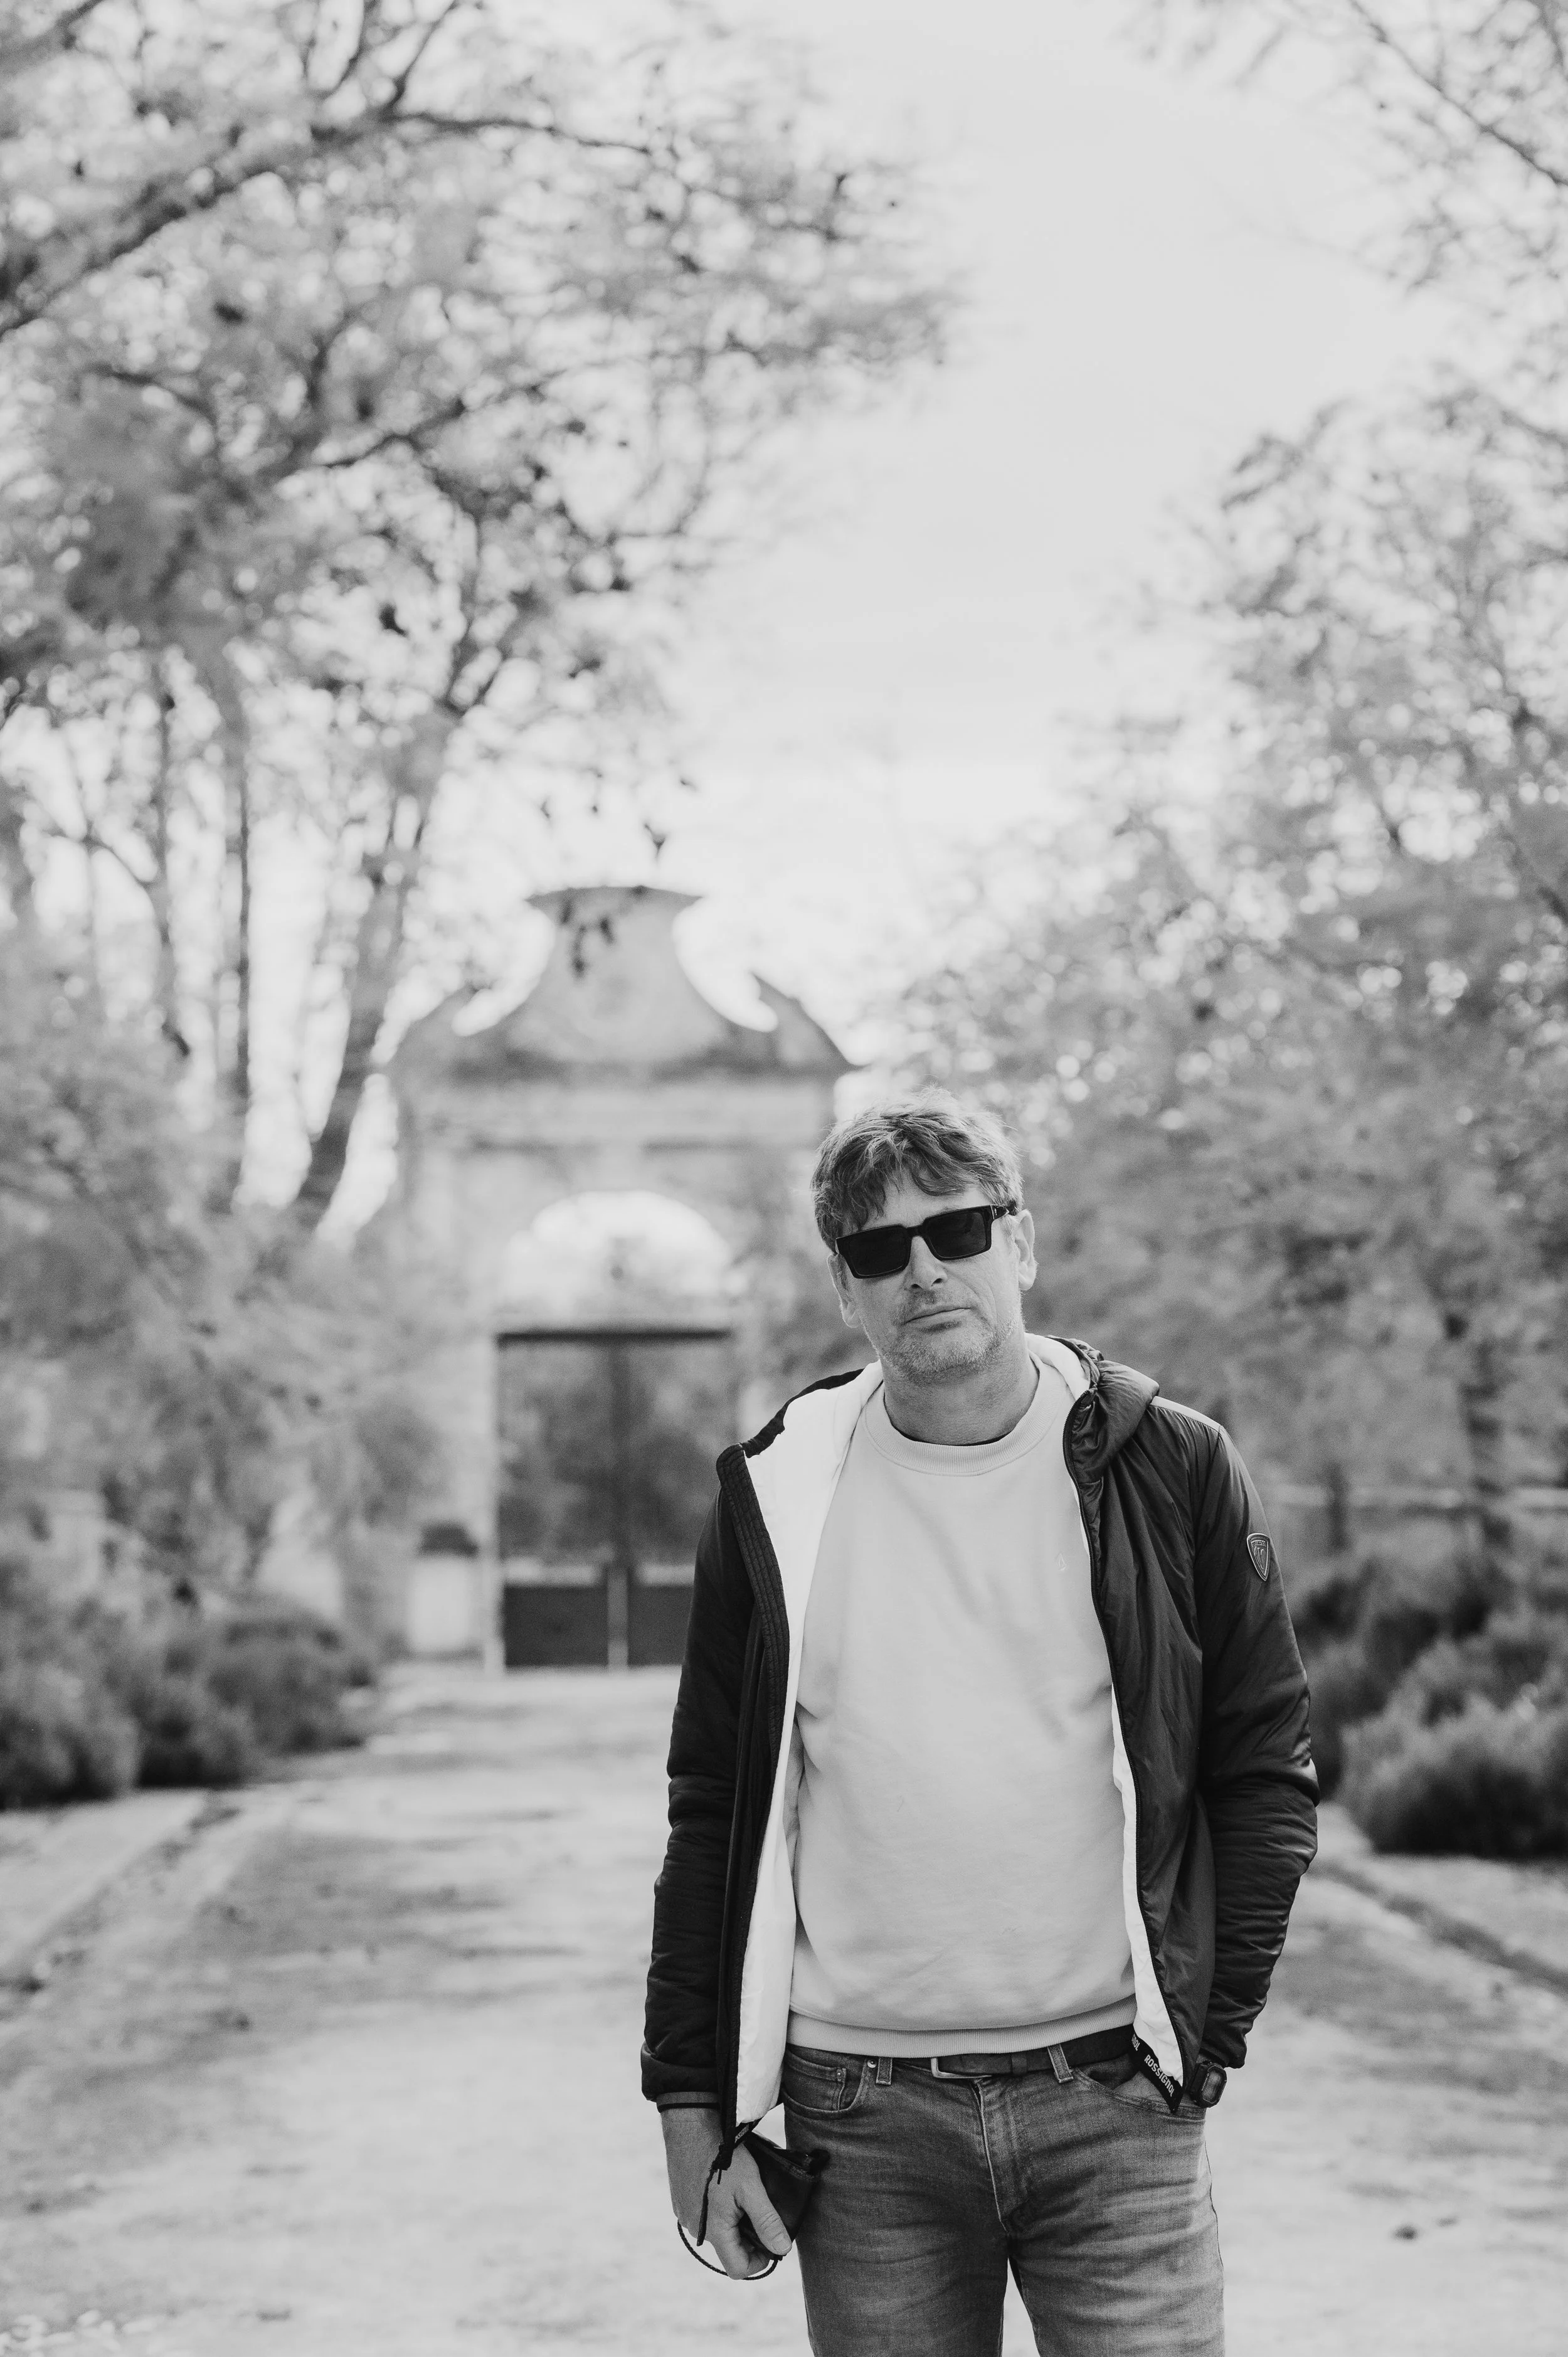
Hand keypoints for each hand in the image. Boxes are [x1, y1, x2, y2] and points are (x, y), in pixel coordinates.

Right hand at [661, 2106, 791, 2278]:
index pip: (738, 2269)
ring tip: (744, 2193)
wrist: (690, 2126)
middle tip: (761, 2211)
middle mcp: (696, 2229)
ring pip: (717, 2230)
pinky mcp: (681, 2199)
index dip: (759, 2261)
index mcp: (714, 2231)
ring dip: (733, 2220)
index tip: (771, 2239)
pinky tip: (725, 2184)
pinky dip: (718, 2207)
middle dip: (748, 2237)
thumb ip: (767, 2221)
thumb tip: (783, 2249)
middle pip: (728, 2248)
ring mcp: (685, 2214)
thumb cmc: (722, 2157)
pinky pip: (704, 2214)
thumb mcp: (751, 2187)